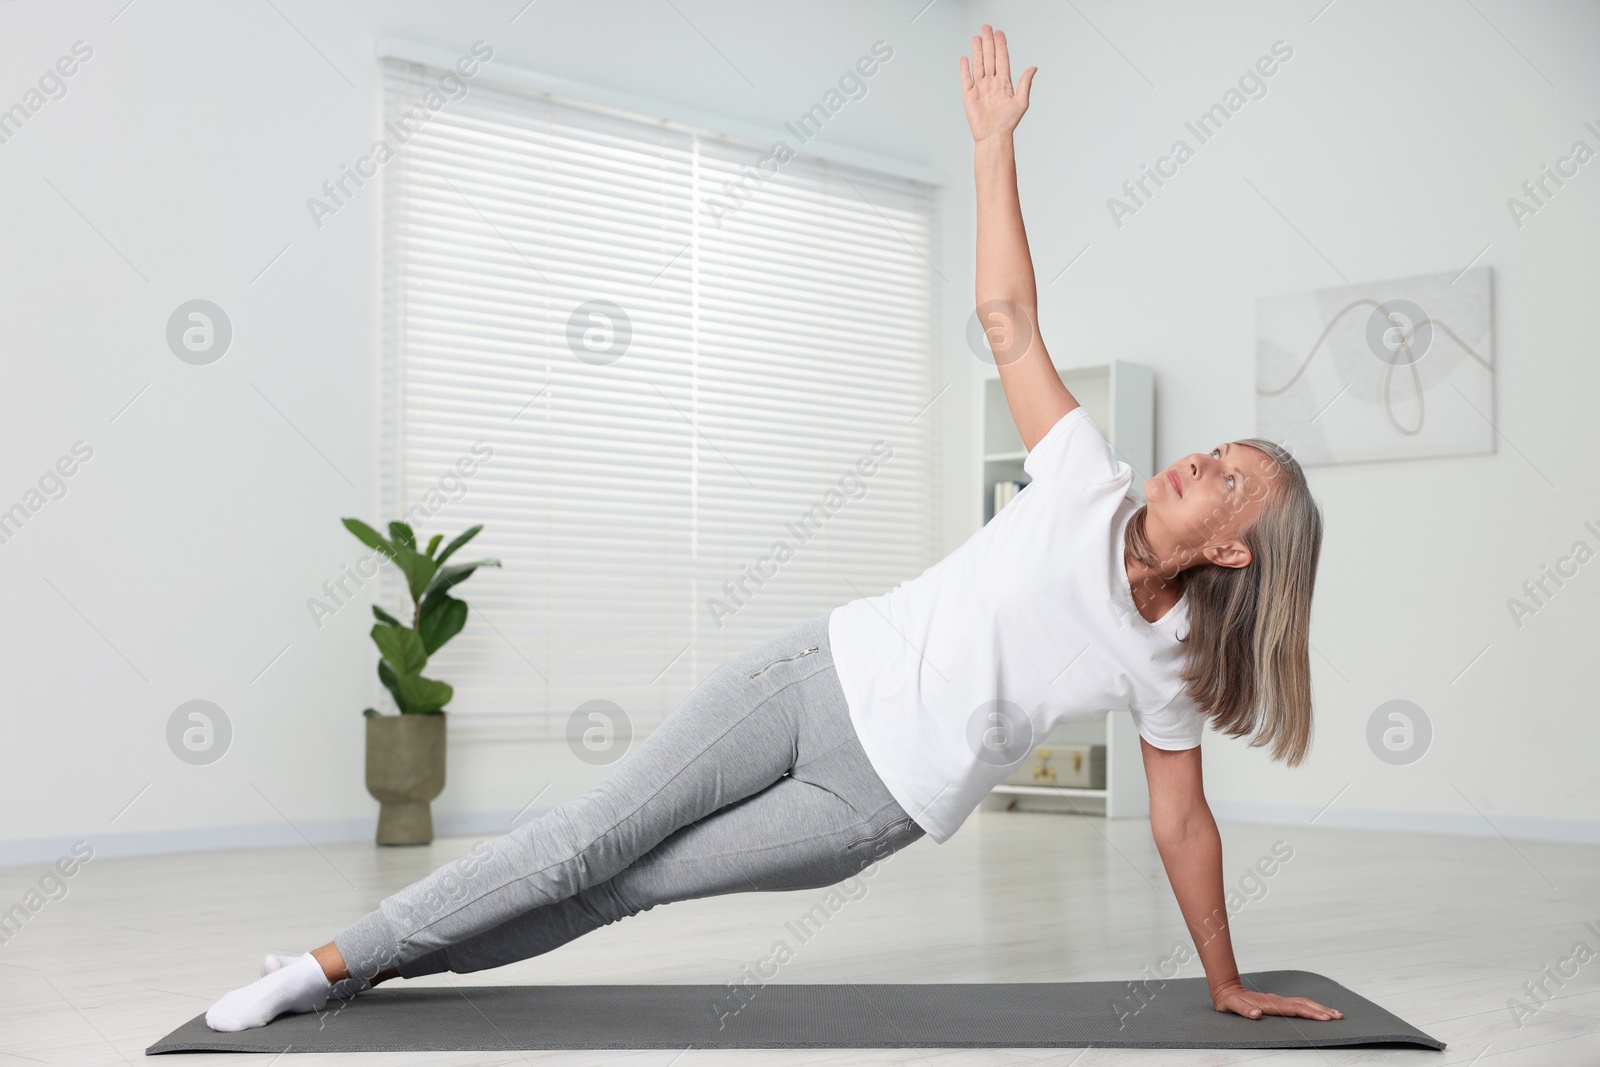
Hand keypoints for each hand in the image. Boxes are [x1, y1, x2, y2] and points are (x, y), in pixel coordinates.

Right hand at [960, 24, 1035, 144]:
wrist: (993, 136)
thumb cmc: (1007, 123)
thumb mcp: (1022, 102)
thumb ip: (1025, 83)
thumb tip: (1033, 68)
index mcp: (1004, 83)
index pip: (1002, 59)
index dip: (1001, 46)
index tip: (999, 33)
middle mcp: (992, 83)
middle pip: (989, 57)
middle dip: (988, 42)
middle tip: (986, 28)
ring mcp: (980, 88)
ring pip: (978, 64)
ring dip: (977, 51)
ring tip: (976, 37)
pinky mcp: (969, 95)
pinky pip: (966, 78)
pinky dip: (964, 68)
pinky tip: (964, 58)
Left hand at [1212, 982, 1343, 1021]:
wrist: (1226, 989)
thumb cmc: (1229, 1000)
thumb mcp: (1231, 1006)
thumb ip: (1243, 1010)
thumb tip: (1257, 1014)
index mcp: (1269, 1003)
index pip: (1294, 1009)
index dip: (1310, 1013)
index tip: (1324, 1018)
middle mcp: (1276, 1000)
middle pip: (1303, 1004)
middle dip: (1322, 1010)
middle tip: (1338, 1016)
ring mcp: (1278, 1000)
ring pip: (1303, 1002)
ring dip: (1319, 1007)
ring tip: (1335, 1013)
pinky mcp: (1278, 1002)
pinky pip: (1298, 1003)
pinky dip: (1311, 1006)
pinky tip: (1318, 1010)